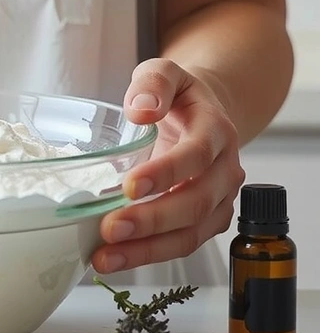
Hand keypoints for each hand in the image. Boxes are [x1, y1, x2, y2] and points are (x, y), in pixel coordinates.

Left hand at [93, 58, 245, 273]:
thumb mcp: (165, 73)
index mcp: (216, 132)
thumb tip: (141, 107)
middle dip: (153, 220)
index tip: (130, 186)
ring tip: (106, 258)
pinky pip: (181, 245)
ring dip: (148, 250)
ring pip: (191, 234)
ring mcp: (219, 200)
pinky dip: (149, 256)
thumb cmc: (176, 96)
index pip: (196, 156)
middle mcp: (225, 170)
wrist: (201, 114)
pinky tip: (114, 259)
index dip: (166, 172)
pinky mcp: (206, 221)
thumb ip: (153, 82)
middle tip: (111, 228)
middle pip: (196, 203)